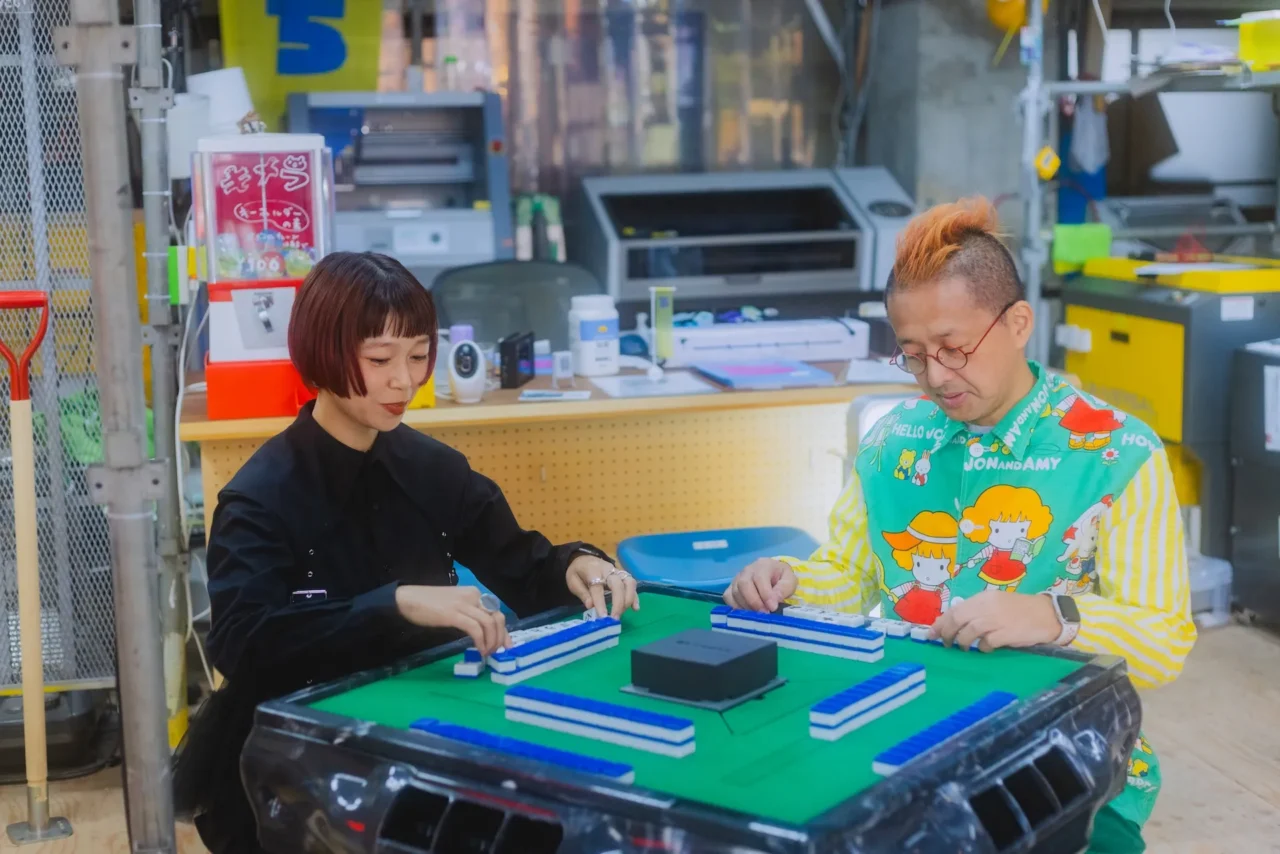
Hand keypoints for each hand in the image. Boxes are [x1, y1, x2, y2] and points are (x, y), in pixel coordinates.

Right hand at [395, 584, 509, 655]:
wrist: (407, 599)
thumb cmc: (429, 603)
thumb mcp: (455, 605)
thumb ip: (470, 613)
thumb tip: (482, 630)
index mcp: (474, 593)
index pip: (496, 611)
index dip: (503, 629)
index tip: (506, 644)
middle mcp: (473, 596)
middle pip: (497, 617)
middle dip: (500, 636)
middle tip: (497, 651)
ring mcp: (463, 604)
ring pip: (489, 624)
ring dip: (491, 641)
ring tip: (486, 653)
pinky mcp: (453, 614)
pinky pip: (475, 629)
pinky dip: (481, 641)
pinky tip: (479, 650)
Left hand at [567, 556, 638, 618]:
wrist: (584, 558)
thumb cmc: (578, 572)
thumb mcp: (572, 580)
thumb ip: (581, 592)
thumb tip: (590, 605)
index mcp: (593, 570)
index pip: (598, 587)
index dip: (600, 602)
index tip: (603, 616)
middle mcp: (608, 570)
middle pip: (618, 584)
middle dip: (618, 602)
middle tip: (614, 618)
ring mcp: (618, 572)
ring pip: (629, 582)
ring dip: (629, 599)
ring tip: (622, 613)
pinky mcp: (624, 575)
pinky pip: (632, 584)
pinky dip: (635, 597)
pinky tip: (635, 608)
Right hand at [724, 559, 796, 611]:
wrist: (773, 574)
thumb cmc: (781, 578)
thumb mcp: (789, 581)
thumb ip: (783, 589)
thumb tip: (773, 601)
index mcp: (763, 565)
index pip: (760, 578)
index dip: (765, 594)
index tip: (772, 608)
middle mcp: (747, 570)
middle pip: (744, 584)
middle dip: (754, 601)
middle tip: (764, 613)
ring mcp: (737, 579)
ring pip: (735, 592)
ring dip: (746, 606)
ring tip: (758, 615)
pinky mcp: (731, 588)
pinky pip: (728, 598)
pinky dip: (736, 607)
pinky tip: (747, 613)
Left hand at [929, 590, 1059, 651]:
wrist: (1047, 614)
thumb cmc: (1020, 610)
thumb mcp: (996, 604)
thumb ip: (977, 610)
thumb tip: (954, 623)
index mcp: (983, 598)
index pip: (955, 609)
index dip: (941, 622)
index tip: (931, 633)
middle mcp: (988, 607)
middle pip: (958, 619)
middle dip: (947, 633)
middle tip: (945, 643)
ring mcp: (997, 620)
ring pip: (969, 632)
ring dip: (963, 642)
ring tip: (964, 647)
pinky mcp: (1006, 634)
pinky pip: (987, 643)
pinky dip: (983, 648)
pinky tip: (986, 648)